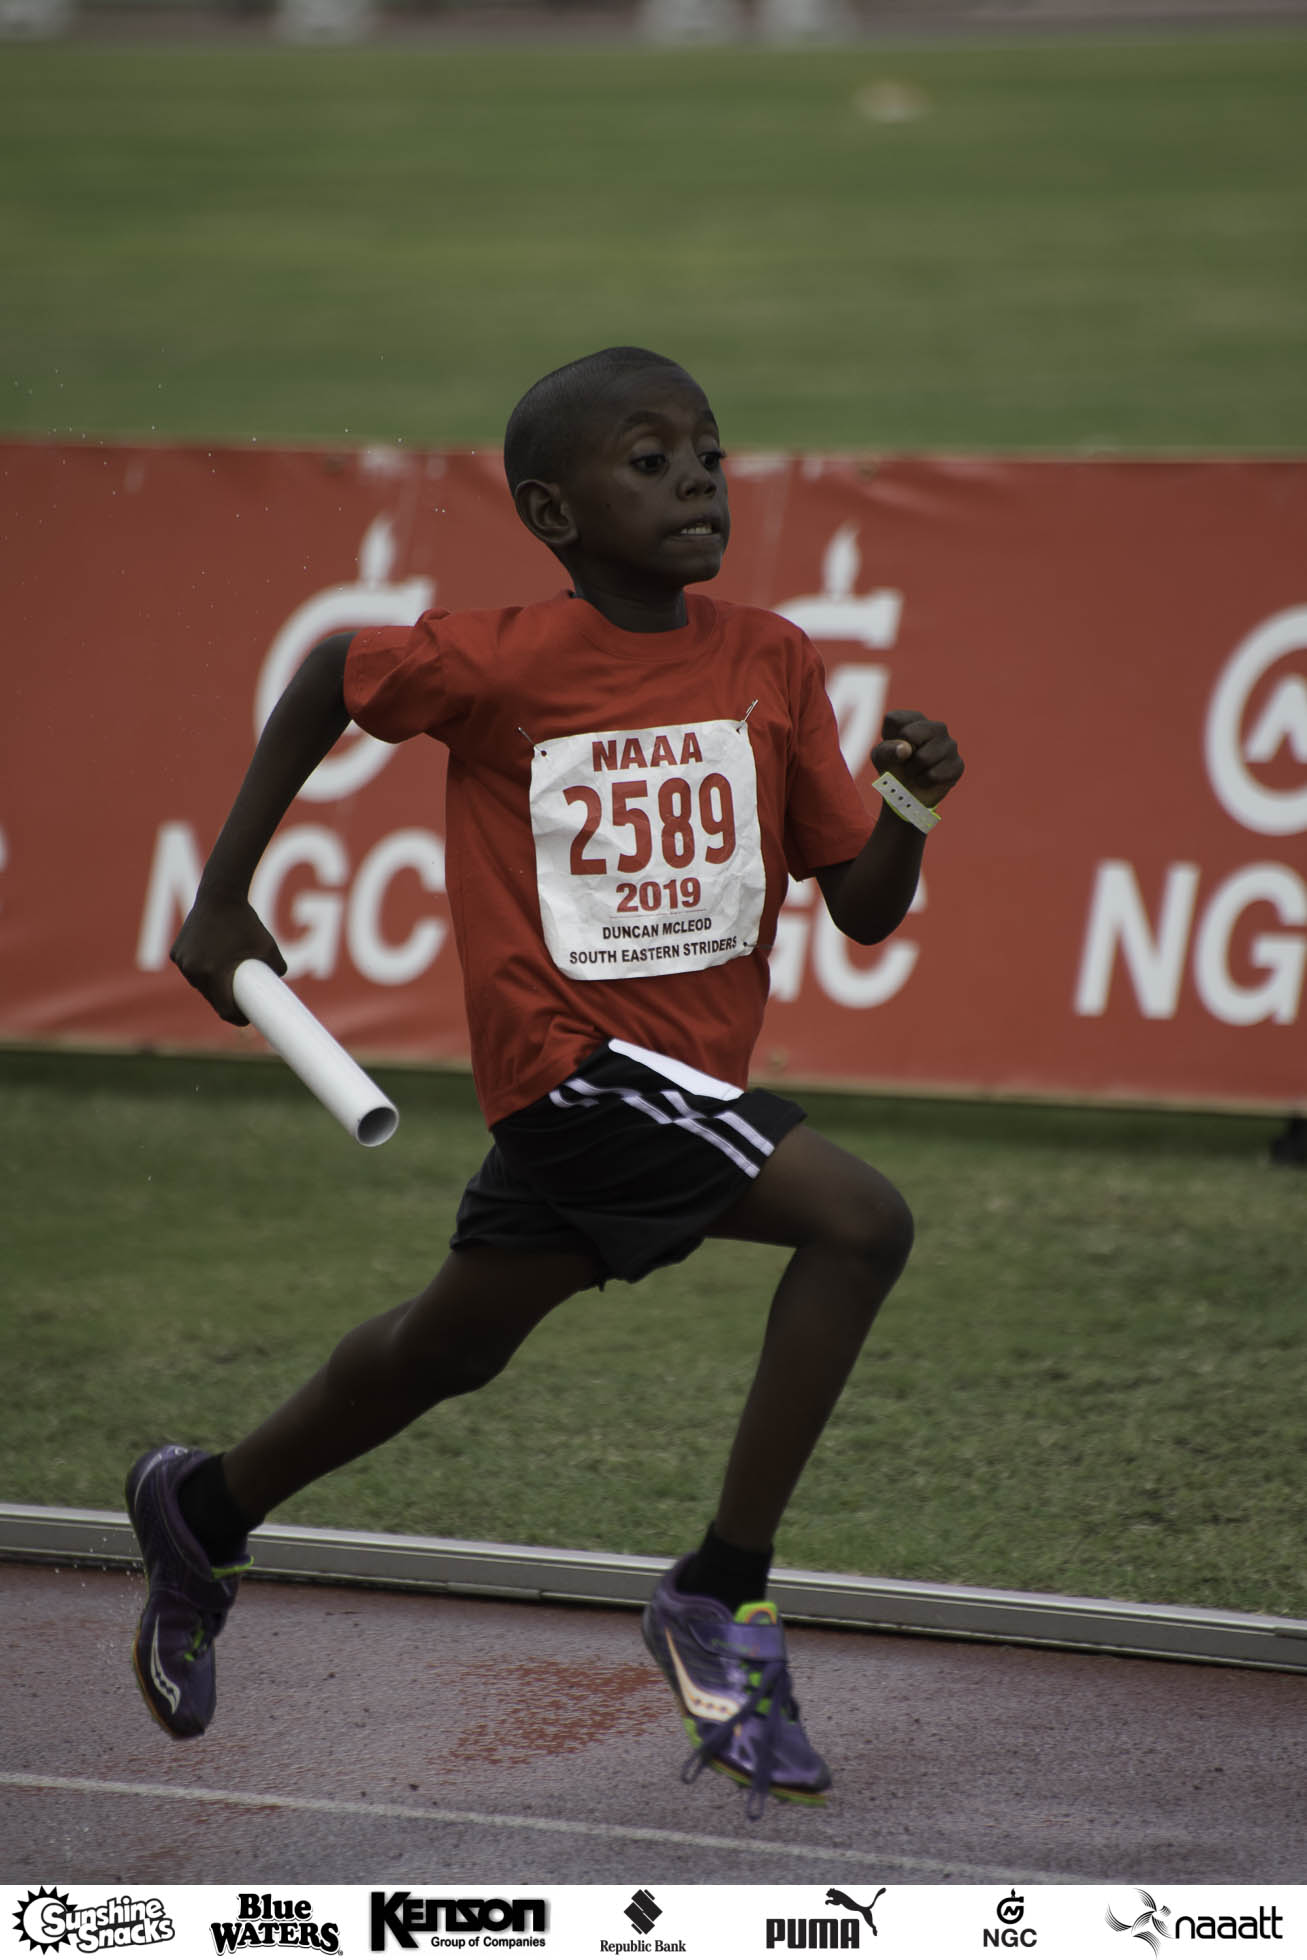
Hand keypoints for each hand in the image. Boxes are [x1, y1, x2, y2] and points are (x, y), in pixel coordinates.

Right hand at [170, 891, 286, 1024]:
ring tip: (228, 978)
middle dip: (227, 1002)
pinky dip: (201, 971)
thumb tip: (280, 989)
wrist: (220, 895)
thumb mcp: (268, 947)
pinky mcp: (176, 953)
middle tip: (243, 999)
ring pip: (200, 986)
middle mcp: (194, 970)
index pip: (225, 1010)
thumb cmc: (246, 922)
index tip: (248, 1019)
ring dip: (213, 987)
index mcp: (215, 973)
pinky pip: (191, 971)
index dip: (238, 1018)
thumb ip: (278, 970)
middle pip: (212, 999)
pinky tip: (212, 964)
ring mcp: (183, 962)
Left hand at [870, 708, 963, 810]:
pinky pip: (934, 774)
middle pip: (910, 734)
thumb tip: (906, 749)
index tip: (892, 747)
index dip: (888, 738)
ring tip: (915, 772)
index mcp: (914, 719)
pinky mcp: (957, 764)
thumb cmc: (893, 768)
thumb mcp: (881, 757)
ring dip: (912, 771)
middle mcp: (936, 727)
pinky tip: (925, 780)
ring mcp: (950, 745)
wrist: (907, 795)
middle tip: (905, 761)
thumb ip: (887, 749)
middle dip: (901, 754)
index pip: (894, 719)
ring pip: (923, 757)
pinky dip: (923, 782)